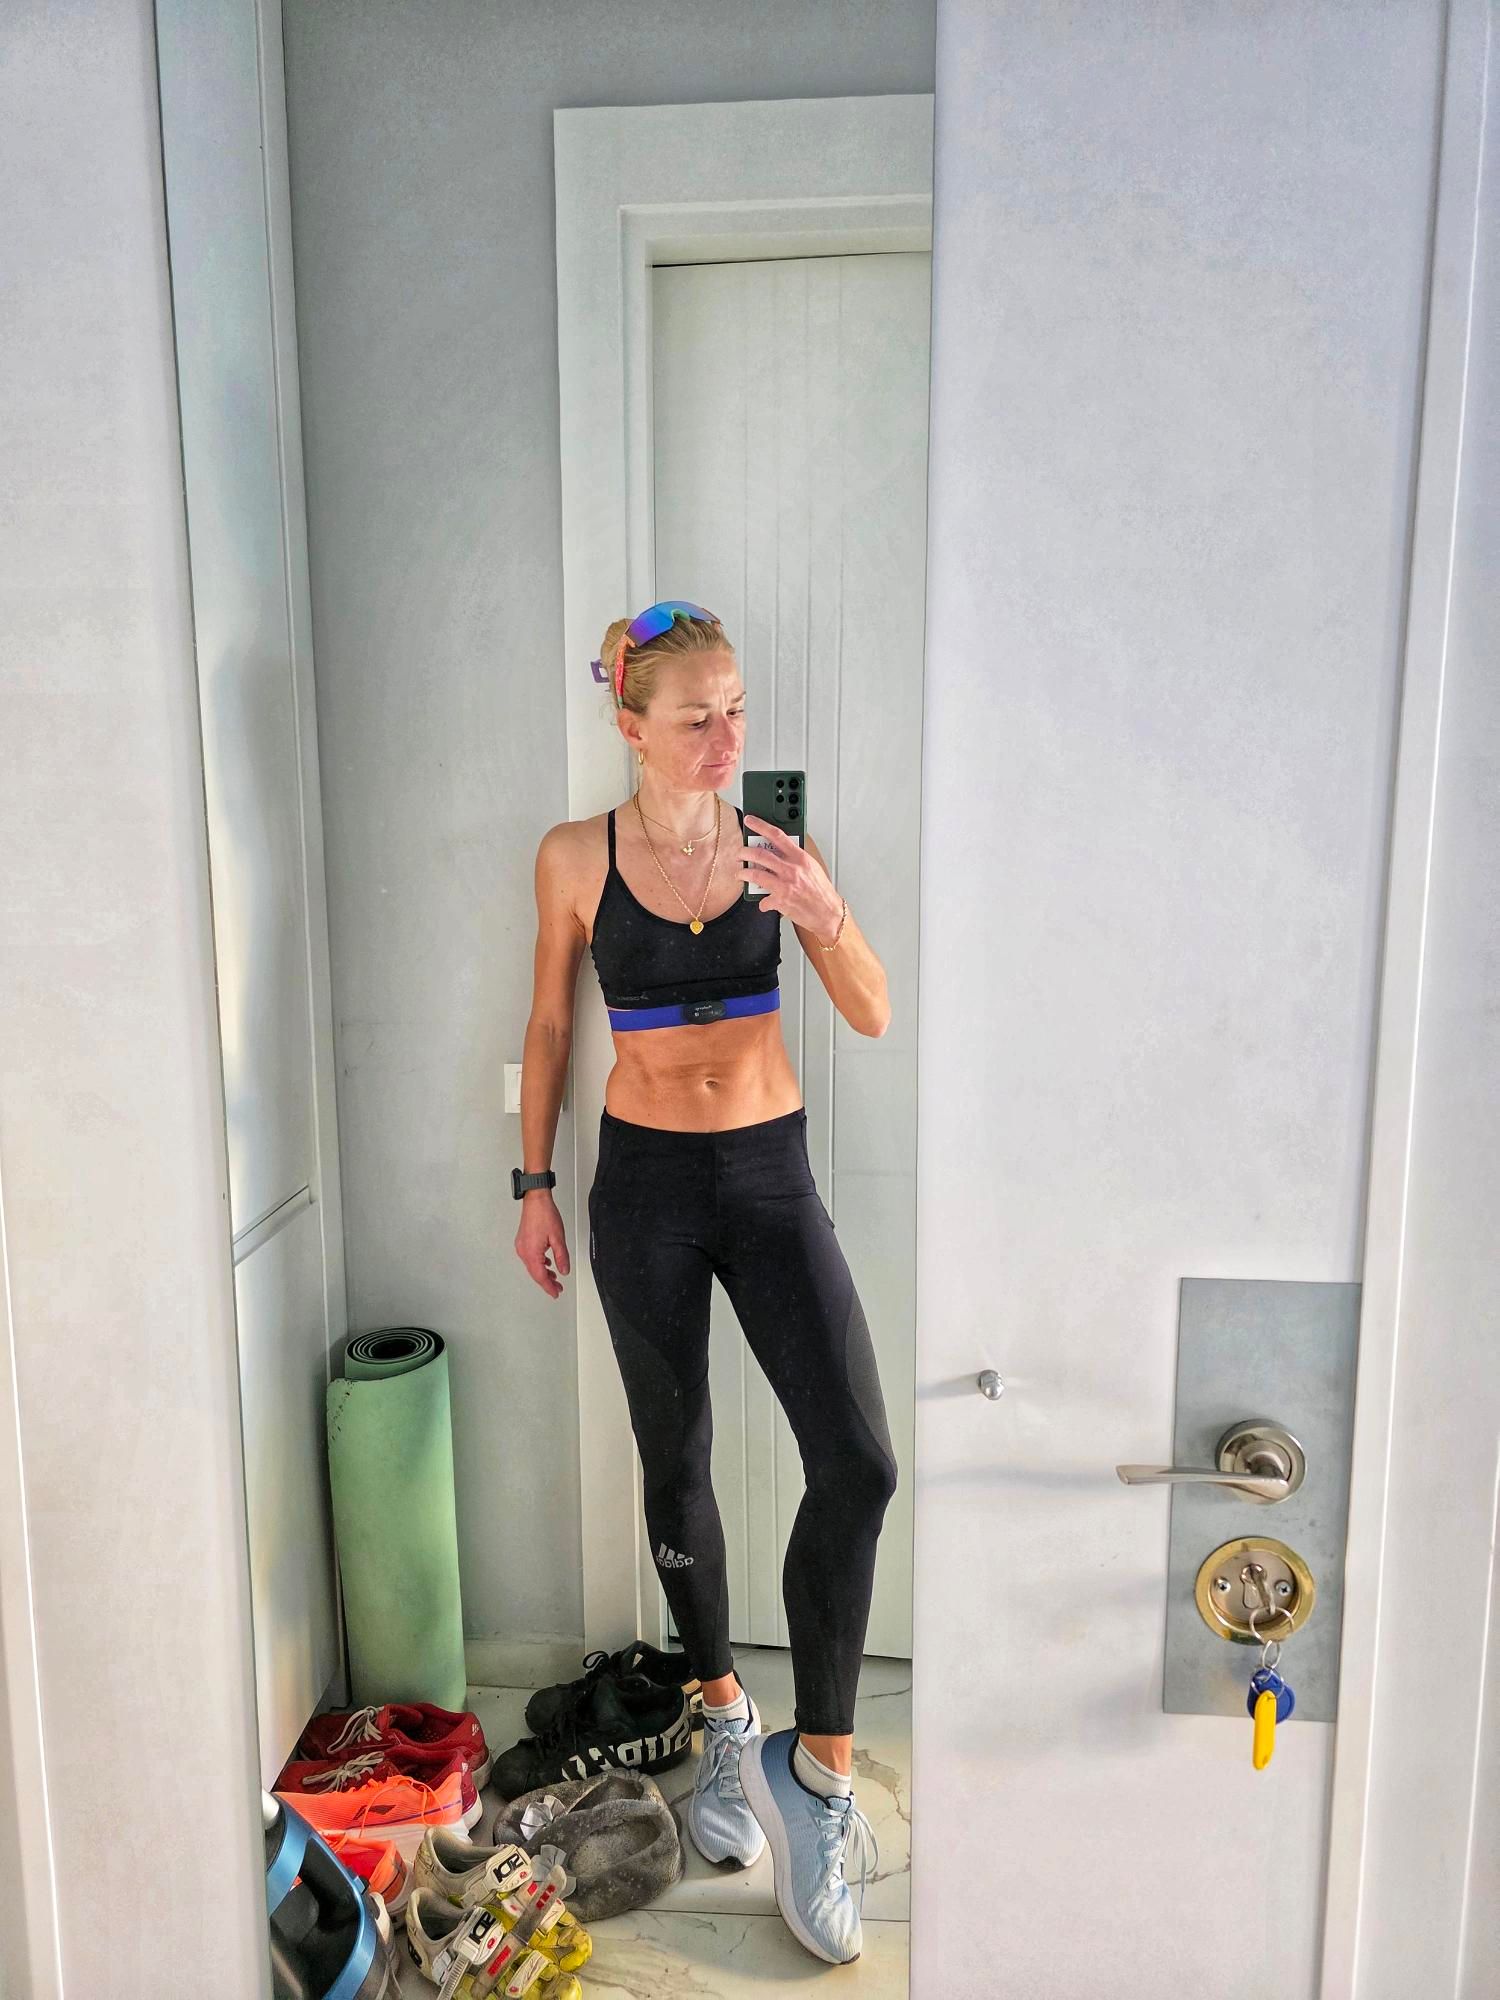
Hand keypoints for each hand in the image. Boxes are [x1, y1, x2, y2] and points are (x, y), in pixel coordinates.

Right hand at [515, 1191, 569, 1297]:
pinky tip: (547, 1263)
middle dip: (547, 1282)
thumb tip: (564, 1270)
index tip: (555, 1293)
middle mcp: (523, 1251)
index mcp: (531, 1253)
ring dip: (543, 1273)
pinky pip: (530, 1258)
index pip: (540, 1276)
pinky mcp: (522, 1241)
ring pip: (532, 1266)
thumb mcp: (558, 1238)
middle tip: (557, 1288)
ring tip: (554, 1278)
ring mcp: (521, 1246)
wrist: (535, 1200)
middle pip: (535, 1273)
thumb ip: (561, 1257)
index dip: (549, 1287)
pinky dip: (539, 1264)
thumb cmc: (544, 1214)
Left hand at [739, 814, 842, 935]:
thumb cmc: (821, 891)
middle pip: (760, 854)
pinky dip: (762, 902)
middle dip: (744, 852)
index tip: (750, 821)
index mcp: (800, 858)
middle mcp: (791, 869)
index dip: (761, 825)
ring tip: (740, 874)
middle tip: (740, 854)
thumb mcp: (811, 868)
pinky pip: (763, 900)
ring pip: (755, 874)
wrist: (828, 913)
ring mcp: (784, 885)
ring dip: (743, 874)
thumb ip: (795, 858)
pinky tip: (764, 902)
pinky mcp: (780, 901)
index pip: (777, 835)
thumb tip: (778, 853)